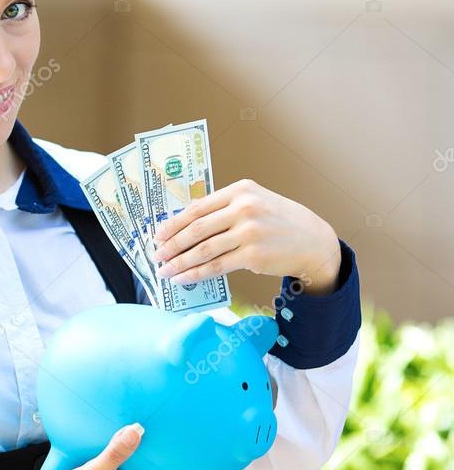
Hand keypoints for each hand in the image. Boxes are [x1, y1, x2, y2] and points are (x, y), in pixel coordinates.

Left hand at [151, 178, 341, 295]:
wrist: (314, 241)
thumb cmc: (279, 221)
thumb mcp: (254, 202)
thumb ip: (223, 207)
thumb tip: (185, 222)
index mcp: (240, 191)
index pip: (197, 208)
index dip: (174, 223)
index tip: (158, 235)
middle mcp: (244, 209)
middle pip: (196, 229)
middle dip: (171, 244)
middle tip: (156, 254)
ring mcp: (249, 232)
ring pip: (203, 249)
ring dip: (179, 262)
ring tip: (165, 270)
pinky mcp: (253, 256)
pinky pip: (216, 266)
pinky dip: (196, 273)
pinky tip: (184, 278)